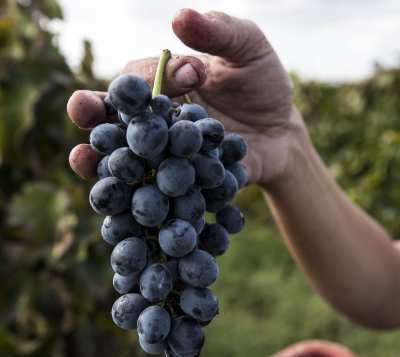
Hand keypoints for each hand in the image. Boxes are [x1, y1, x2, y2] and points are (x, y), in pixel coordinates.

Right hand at [68, 9, 301, 186]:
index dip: (154, 78)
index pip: (140, 80)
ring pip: (126, 159)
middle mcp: (154, 122)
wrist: (281, 133)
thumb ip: (218, 32)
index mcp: (162, 86)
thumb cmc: (261, 83)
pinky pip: (158, 193)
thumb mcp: (247, 49)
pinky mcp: (180, 185)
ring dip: (103, 162)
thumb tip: (180, 16)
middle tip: (81, 110)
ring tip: (82, 161)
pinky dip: (143, 197)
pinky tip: (130, 205)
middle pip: (117, 119)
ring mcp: (164, 157)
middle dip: (96, 115)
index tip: (193, 76)